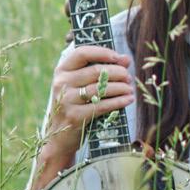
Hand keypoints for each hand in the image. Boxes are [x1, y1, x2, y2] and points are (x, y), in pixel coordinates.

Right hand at [45, 45, 134, 159]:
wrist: (59, 136)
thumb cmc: (76, 105)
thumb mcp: (82, 85)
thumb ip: (102, 69)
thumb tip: (126, 59)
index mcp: (62, 71)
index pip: (81, 53)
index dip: (102, 52)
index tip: (119, 57)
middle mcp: (61, 83)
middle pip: (96, 71)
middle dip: (118, 73)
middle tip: (128, 78)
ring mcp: (66, 100)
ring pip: (101, 88)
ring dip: (121, 87)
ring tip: (130, 89)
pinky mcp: (75, 116)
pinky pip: (102, 105)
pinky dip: (119, 101)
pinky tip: (128, 99)